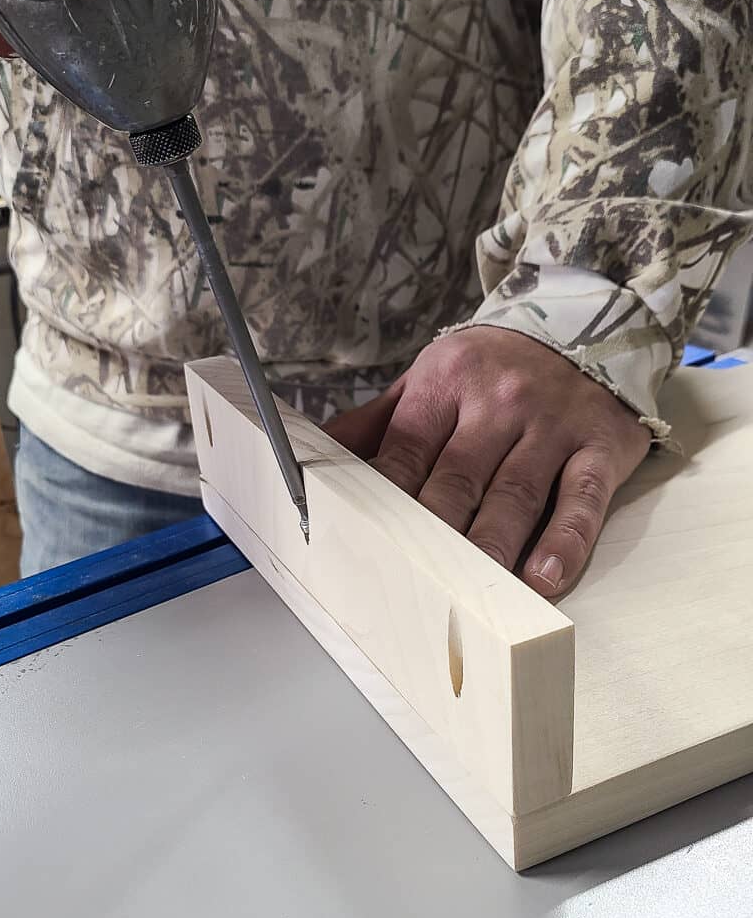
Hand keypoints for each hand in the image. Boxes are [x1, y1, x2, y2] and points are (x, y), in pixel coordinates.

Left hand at [324, 328, 650, 597]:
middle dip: (430, 533)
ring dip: (491, 546)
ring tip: (473, 593)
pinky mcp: (600, 447)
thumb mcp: (432, 375)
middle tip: (409, 582)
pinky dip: (565, 540)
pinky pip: (582, 499)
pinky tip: (544, 577)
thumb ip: (378, 421)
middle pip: (455, 480)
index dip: (382, 501)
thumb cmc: (494, 366)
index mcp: (448, 382)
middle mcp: (499, 402)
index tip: (361, 545)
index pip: (404, 451)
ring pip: (513, 495)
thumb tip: (316, 453)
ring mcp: (552, 425)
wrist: (589, 324)